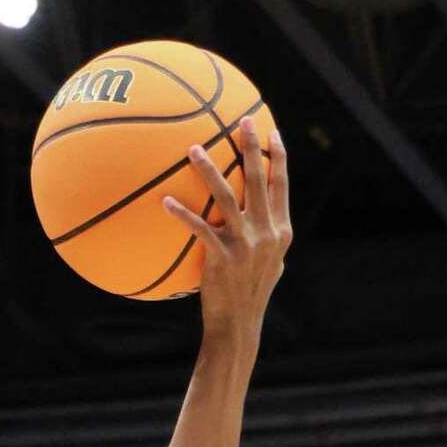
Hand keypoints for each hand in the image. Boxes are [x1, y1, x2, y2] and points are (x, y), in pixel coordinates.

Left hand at [163, 117, 290, 341]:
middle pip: (259, 179)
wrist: (238, 326)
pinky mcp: (222, 256)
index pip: (281, 185)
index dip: (277, 156)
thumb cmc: (249, 297)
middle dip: (251, 145)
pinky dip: (182, 213)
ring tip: (193, 149)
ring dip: (209, 169)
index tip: (271, 132)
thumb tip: (264, 224)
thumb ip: (268, 241)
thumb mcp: (270, 266)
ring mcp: (246, 243)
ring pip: (227, 196)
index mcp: (281, 230)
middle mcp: (267, 232)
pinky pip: (199, 227)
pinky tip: (165, 201)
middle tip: (242, 120)